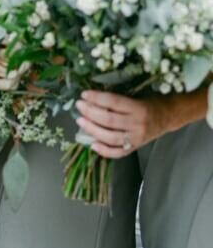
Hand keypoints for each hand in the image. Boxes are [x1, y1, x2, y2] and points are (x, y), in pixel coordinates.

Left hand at [77, 89, 202, 157]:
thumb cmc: (149, 103)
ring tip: (81, 122)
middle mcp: (137, 124)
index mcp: (138, 108)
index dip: (97, 98)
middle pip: (109, 120)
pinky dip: (104, 151)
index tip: (84, 94)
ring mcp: (136, 138)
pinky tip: (92, 144)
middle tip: (79, 106)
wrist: (168, 117)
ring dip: (93, 130)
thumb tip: (92, 98)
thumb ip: (118, 100)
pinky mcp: (135, 148)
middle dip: (91, 113)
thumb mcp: (137, 96)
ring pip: (111, 137)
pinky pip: (118, 152)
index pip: (113, 102)